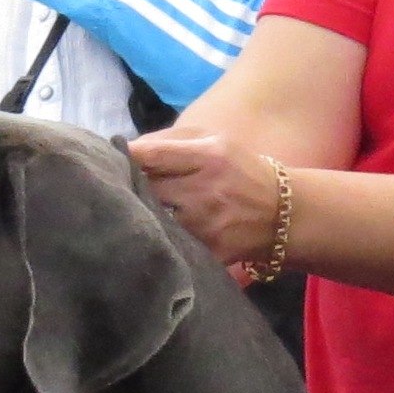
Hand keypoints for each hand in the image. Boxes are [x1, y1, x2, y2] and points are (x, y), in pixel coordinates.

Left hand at [128, 129, 285, 283]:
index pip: (151, 154)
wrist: (284, 216)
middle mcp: (205, 191)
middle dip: (131, 187)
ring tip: (136, 210)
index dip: (124, 157)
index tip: (110, 159)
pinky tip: (156, 234)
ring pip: (156, 219)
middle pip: (147, 189)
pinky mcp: (210, 252)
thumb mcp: (215, 140)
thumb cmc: (242, 171)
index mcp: (208, 156)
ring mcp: (207, 226)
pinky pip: (173, 244)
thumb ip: (171, 139)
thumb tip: (127, 148)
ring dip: (143, 215)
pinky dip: (161, 239)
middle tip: (120, 187)